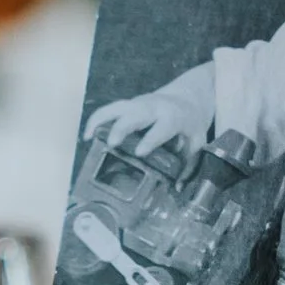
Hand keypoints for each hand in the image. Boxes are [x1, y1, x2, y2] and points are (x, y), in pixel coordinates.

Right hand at [85, 87, 202, 160]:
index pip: (161, 127)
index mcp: (173, 117)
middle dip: (122, 127)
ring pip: (117, 107)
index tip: (140, 152)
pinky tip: (88, 135)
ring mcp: (138, 104)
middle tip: (112, 143)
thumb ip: (189, 165)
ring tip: (89, 138)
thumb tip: (177, 187)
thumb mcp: (197, 143)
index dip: (150, 139)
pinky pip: (109, 109)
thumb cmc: (190, 123)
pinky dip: (96, 119)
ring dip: (102, 120)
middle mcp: (153, 108)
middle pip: (135, 114)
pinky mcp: (128, 105)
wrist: (188, 97)